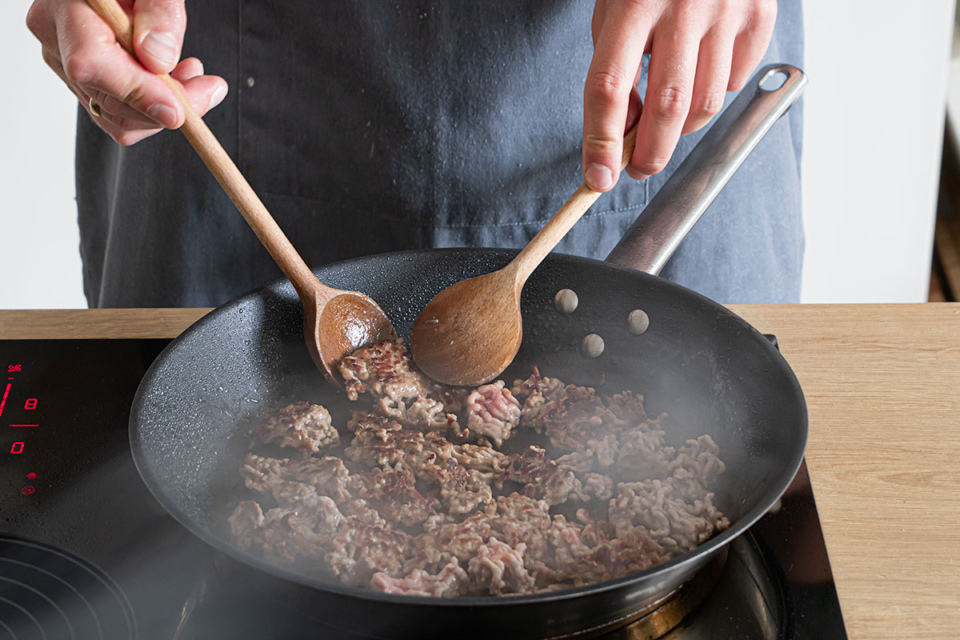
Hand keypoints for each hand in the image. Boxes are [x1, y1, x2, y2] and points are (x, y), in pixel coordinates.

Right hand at [26, 0, 227, 145]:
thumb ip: (159, 13)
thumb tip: (159, 61)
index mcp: (65, 5)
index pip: (92, 65)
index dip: (139, 94)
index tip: (179, 111)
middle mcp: (56, 38)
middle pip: (106, 100)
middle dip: (166, 106)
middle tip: (210, 90)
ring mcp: (64, 60)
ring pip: (113, 115)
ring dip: (162, 110)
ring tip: (196, 79)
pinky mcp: (81, 76)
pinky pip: (116, 110)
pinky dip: (152, 106)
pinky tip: (177, 81)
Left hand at [583, 0, 776, 190]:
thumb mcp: (615, 11)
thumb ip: (617, 69)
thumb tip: (628, 131)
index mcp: (633, 2)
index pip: (610, 86)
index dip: (601, 140)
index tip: (596, 178)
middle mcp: (683, 5)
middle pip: (667, 106)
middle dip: (649, 153)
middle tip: (638, 168)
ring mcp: (727, 9)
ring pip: (705, 105)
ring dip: (681, 128)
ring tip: (668, 117)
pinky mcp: (759, 14)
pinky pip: (735, 82)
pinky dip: (714, 92)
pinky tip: (701, 71)